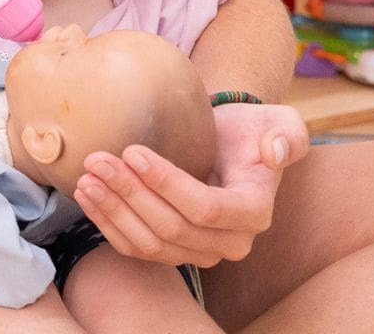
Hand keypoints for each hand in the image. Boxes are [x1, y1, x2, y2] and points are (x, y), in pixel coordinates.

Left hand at [72, 102, 309, 267]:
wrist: (226, 142)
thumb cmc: (249, 129)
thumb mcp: (277, 122)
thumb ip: (288, 135)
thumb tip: (277, 151)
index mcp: (254, 212)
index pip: (205, 208)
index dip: (166, 183)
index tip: (132, 150)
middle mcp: (230, 242)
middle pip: (171, 227)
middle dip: (129, 193)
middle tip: (96, 159)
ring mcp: (199, 251)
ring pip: (150, 243)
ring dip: (113, 211)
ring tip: (86, 178)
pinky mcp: (172, 250)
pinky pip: (136, 249)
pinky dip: (108, 225)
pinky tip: (86, 197)